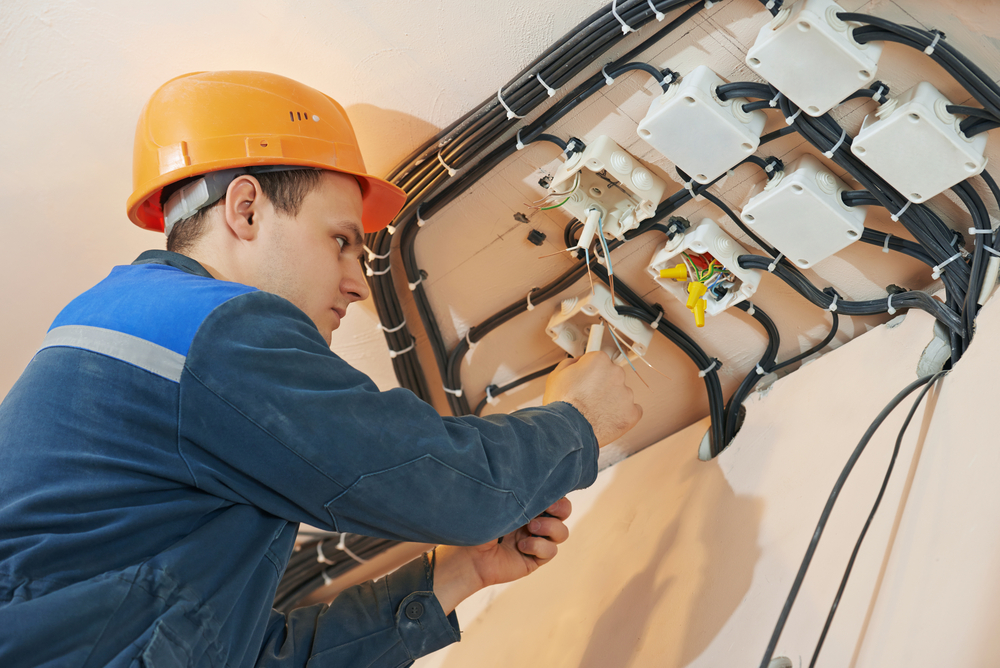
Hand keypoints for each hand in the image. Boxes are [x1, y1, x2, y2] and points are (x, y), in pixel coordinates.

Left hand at [432, 498, 572, 613]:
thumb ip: (516, 492)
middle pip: (565, 511)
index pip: (553, 494)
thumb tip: (531, 477)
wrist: (468, 555)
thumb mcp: (497, 503)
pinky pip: (551, 551)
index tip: (545, 489)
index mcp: (527, 504)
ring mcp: (537, 540)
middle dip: (561, 508)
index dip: (556, 492)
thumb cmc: (478, 524)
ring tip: (530, 527)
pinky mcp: (535, 559)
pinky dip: (539, 546)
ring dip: (550, 528)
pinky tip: (521, 546)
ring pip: (562, 532)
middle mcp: (535, 520)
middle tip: (547, 508)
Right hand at [542, 352, 642, 446]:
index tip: (588, 377)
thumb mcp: (557, 375)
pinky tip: (608, 418)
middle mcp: (616, 374)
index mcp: (599, 361)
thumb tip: (577, 364)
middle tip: (588, 396)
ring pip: (621, 393)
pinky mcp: (632, 413)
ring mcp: (626, 394)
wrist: (568, 430)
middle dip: (602, 384)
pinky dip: (621, 414)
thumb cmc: (562, 405)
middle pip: (612, 375)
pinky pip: (631, 411)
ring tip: (595, 410)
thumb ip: (571, 364)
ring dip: (611, 400)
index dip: (590, 371)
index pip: (599, 360)